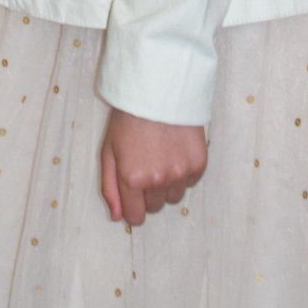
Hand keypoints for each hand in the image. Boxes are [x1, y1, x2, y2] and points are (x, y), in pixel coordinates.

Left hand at [100, 108, 206, 226]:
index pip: (136, 217)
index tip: (132, 194)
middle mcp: (158, 180)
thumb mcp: (108, 150)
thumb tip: (117, 217)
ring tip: (160, 156)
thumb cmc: (129, 118)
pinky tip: (174, 150)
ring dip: (167, 184)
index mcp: (132, 178)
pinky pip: (190, 182)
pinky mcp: (199, 164)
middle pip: (155, 207)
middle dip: (148, 192)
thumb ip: (110, 187)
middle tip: (145, 164)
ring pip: (174, 197)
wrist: (157, 90)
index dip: (133, 206)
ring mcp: (180, 173)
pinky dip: (183, 172)